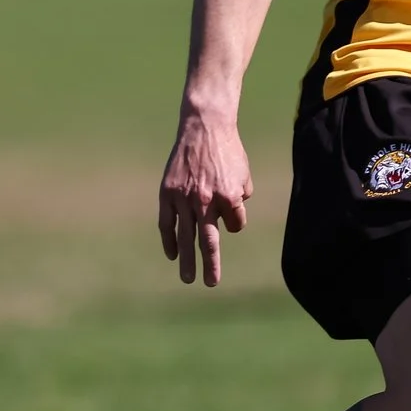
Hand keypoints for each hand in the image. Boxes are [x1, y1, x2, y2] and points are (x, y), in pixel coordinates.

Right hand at [158, 108, 251, 287]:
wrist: (204, 127)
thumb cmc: (228, 151)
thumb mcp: (244, 174)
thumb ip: (239, 199)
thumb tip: (228, 219)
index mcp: (229, 196)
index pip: (236, 224)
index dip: (235, 220)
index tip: (232, 212)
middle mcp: (206, 200)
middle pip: (208, 240)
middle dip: (209, 264)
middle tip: (211, 283)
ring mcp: (185, 197)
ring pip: (185, 236)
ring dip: (186, 259)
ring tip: (188, 278)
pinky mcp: (168, 192)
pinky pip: (167, 222)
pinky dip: (169, 239)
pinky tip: (171, 254)